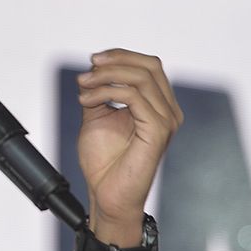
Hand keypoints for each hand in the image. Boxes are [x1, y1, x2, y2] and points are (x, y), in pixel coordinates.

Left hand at [76, 49, 182, 242]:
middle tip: (89, 67)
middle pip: (150, 66)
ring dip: (106, 76)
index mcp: (158, 105)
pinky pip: (134, 97)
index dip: (121, 56)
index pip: (149, 66)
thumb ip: (99, 93)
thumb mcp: (97, 117)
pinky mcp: (158, 131)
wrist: (106, 194)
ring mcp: (166, 121)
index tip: (93, 60)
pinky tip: (87, 100)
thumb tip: (92, 70)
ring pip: (141, 78)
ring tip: (83, 86)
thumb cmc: (104, 162)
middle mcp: (168, 111)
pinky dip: (106, 92)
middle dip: (116, 60)